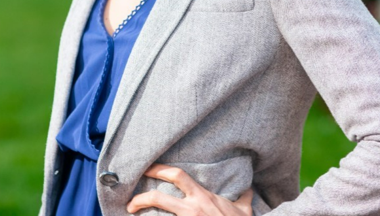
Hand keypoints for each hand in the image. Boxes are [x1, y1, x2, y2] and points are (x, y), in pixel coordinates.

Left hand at [126, 163, 252, 215]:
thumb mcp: (244, 209)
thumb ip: (244, 196)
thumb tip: (249, 187)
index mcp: (202, 197)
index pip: (177, 175)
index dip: (159, 169)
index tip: (147, 168)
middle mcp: (192, 210)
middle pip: (159, 198)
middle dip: (142, 198)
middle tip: (130, 201)